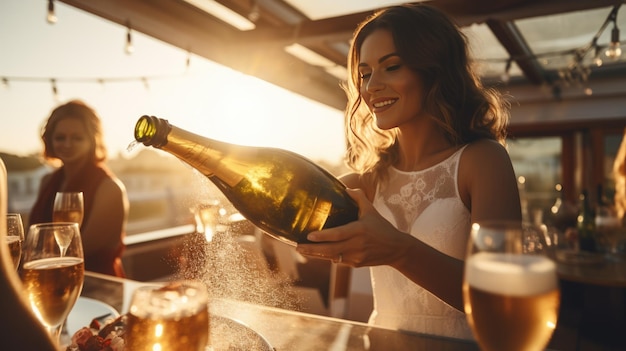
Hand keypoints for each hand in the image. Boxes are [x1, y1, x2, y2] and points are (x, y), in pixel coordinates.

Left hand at [296, 188, 411, 267]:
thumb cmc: (382, 228)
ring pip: (331, 257)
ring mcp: (356, 257)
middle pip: (330, 250)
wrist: (396, 249)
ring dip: (316, 255)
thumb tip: (346, 188)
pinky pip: (338, 261)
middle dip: (312, 249)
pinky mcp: (355, 264)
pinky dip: (328, 256)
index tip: (309, 235)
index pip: (338, 234)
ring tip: (302, 250)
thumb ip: (359, 198)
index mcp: (359, 230)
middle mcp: (356, 245)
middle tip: (297, 246)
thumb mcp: (372, 210)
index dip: (323, 236)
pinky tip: (317, 252)